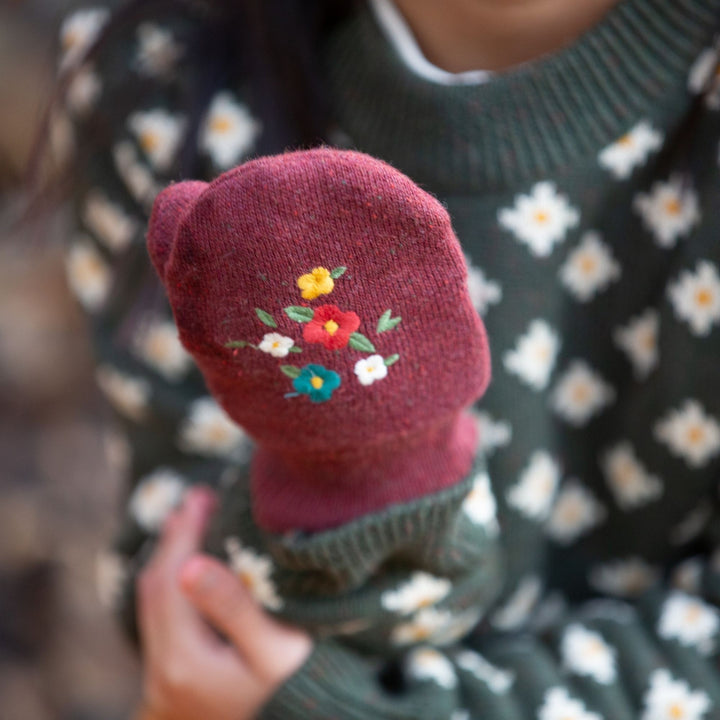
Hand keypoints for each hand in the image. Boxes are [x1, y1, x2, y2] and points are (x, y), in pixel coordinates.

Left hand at [136, 487, 311, 719]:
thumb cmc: (288, 695)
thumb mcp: (276, 651)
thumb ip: (234, 607)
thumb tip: (190, 562)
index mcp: (185, 657)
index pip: (172, 579)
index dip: (184, 533)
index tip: (202, 497)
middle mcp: (163, 666)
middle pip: (156, 586)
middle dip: (175, 538)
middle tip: (198, 498)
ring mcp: (162, 674)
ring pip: (154, 600)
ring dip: (171, 556)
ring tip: (191, 519)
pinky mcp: (171, 675)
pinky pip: (162, 615)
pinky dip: (172, 579)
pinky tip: (189, 562)